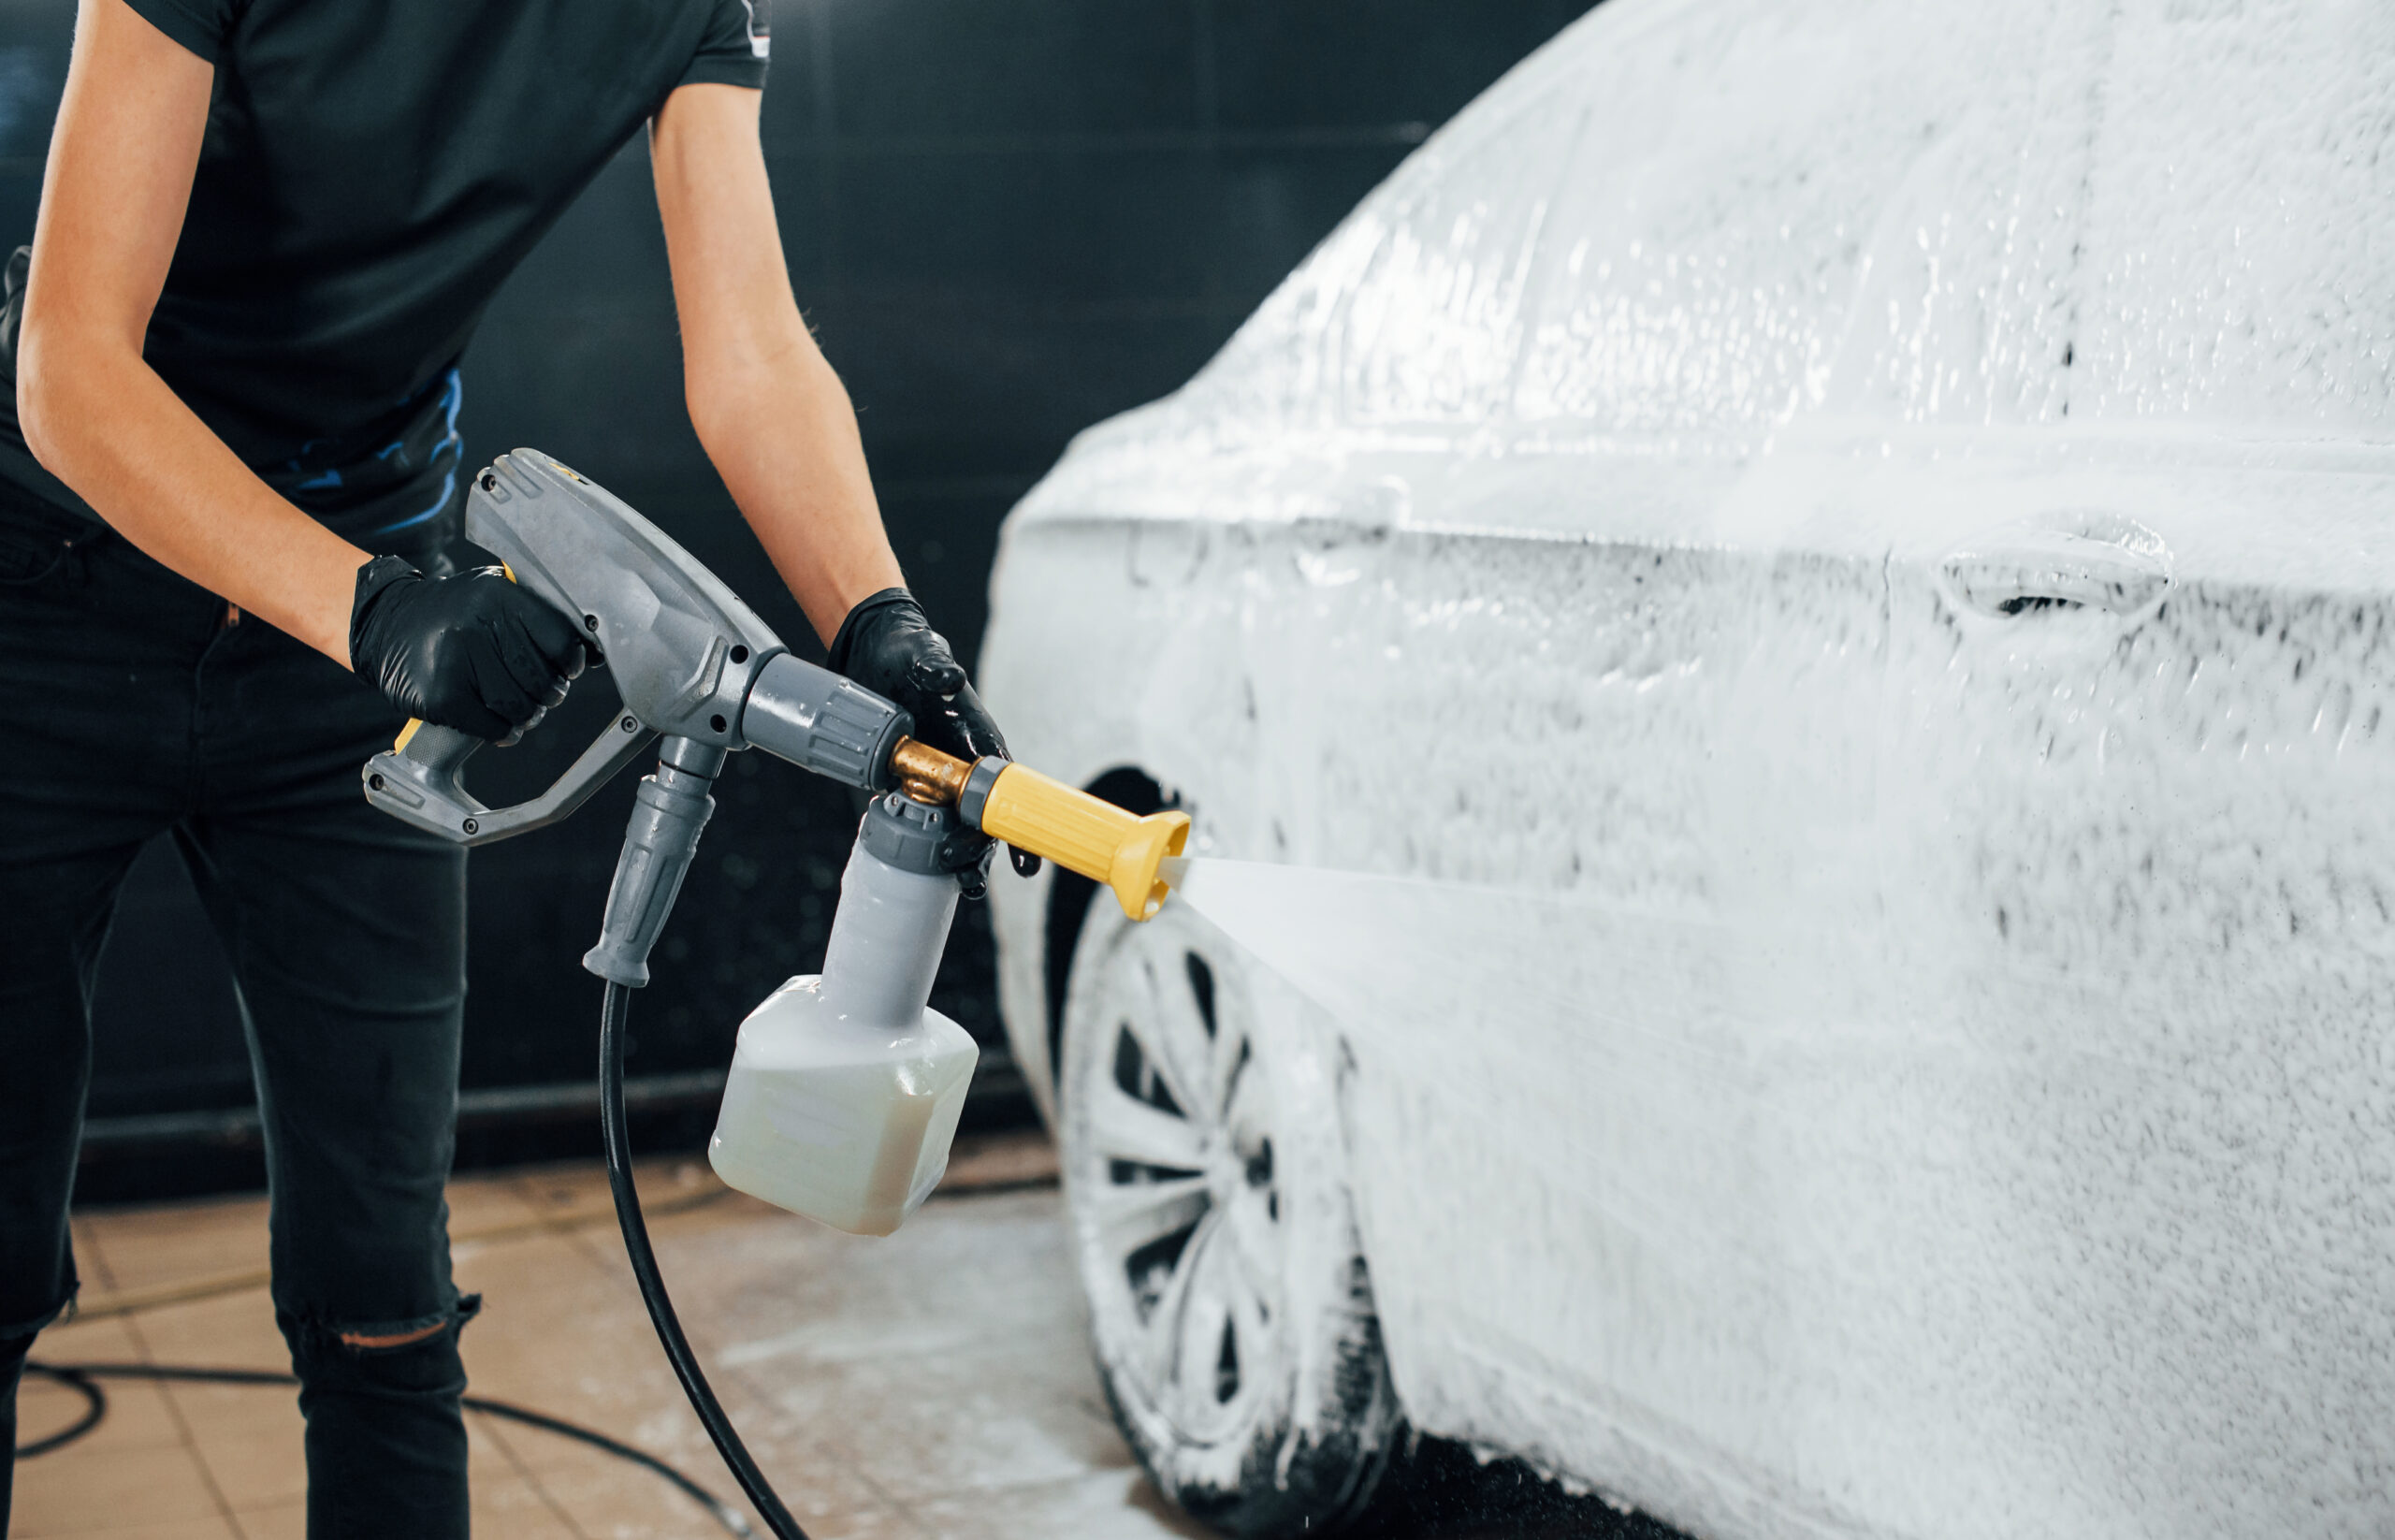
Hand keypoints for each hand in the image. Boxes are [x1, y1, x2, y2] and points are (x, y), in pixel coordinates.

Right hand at [349, 557, 589, 741]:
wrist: (384, 624)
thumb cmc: (451, 614)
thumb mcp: (490, 595)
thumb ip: (534, 615)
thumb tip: (590, 653)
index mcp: (498, 596)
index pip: (560, 639)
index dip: (572, 662)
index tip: (570, 670)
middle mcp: (476, 624)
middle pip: (542, 679)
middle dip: (550, 693)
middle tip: (543, 693)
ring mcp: (456, 661)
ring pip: (520, 706)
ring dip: (529, 716)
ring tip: (522, 709)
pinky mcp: (441, 696)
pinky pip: (493, 727)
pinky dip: (505, 733)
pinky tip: (502, 727)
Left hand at [828, 588, 1041, 882]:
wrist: (871, 652)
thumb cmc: (905, 653)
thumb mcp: (917, 654)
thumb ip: (933, 665)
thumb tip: (947, 676)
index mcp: (976, 741)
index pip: (1005, 790)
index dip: (1017, 827)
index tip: (1026, 861)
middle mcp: (960, 765)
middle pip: (981, 821)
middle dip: (982, 854)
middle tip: (971, 882)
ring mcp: (931, 778)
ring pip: (952, 829)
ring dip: (958, 861)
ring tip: (962, 890)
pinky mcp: (901, 782)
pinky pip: (913, 820)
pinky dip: (917, 847)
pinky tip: (915, 871)